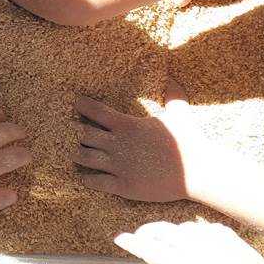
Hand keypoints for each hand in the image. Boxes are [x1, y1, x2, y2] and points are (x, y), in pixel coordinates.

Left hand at [71, 83, 215, 201]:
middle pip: (82, 136)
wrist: (198, 172)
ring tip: (69, 152)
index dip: (81, 106)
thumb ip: (172, 95)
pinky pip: (95, 182)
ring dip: (75, 155)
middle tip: (65, 130)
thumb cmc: (189, 142)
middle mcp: (118, 144)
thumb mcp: (180, 113)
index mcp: (127, 125)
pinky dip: (86, 179)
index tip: (73, 103)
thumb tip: (174, 78)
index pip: (95, 111)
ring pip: (84, 158)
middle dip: (72, 133)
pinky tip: (82, 177)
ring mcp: (119, 166)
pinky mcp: (123, 186)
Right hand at [115, 221, 263, 263]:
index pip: (150, 248)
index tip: (120, 238)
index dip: (132, 242)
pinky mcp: (233, 239)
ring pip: (184, 227)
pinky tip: (193, 240)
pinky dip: (192, 230)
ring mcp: (218, 241)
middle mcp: (199, 248)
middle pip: (164, 230)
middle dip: (146, 231)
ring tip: (164, 242)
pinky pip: (205, 226)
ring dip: (169, 231)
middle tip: (138, 238)